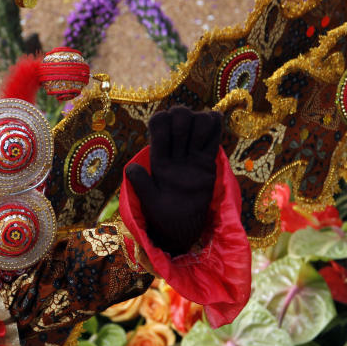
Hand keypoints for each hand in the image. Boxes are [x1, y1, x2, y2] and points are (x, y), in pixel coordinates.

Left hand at [125, 106, 221, 255]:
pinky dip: (214, 125)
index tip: (168, 134)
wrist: (183, 228)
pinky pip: (212, 138)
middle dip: (183, 119)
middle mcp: (173, 152)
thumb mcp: (150, 202)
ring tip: (201, 137)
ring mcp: (191, 155)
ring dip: (200, 121)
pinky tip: (215, 120)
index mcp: (157, 157)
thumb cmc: (163, 217)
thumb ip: (142, 185)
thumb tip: (131, 168)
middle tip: (186, 137)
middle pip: (178, 117)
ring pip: (196, 123)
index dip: (163, 120)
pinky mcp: (207, 162)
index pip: (157, 124)